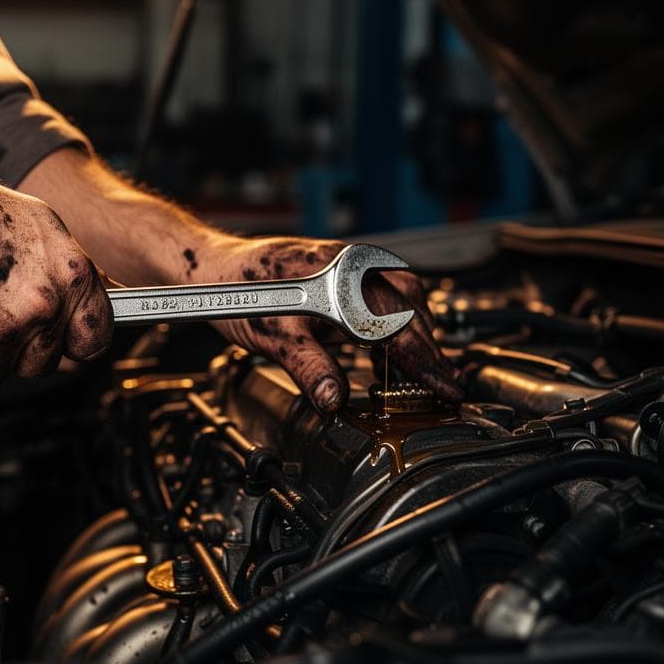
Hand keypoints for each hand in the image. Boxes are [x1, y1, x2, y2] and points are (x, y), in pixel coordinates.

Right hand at [0, 165, 111, 385]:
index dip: (76, 340)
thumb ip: (75, 273)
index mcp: (71, 277)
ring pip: (1, 373)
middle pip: (45, 362)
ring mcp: (0, 336)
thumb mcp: (41, 226)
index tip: (62, 336)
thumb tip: (105, 301)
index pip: (95, 340)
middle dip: (22, 344)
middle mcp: (42, 309)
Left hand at [196, 237, 462, 414]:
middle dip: (429, 346)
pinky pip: (382, 289)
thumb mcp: (273, 336)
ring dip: (415, 328)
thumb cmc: (237, 291)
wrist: (213, 266)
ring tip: (422, 365)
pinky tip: (388, 340)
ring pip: (402, 293)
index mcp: (341, 280)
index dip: (427, 362)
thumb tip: (336, 399)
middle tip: (443, 382)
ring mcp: (346, 263)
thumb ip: (308, 367)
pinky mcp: (339, 268)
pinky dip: (394, 316)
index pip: (398, 327)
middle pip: (411, 306)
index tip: (450, 386)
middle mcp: (350, 264)